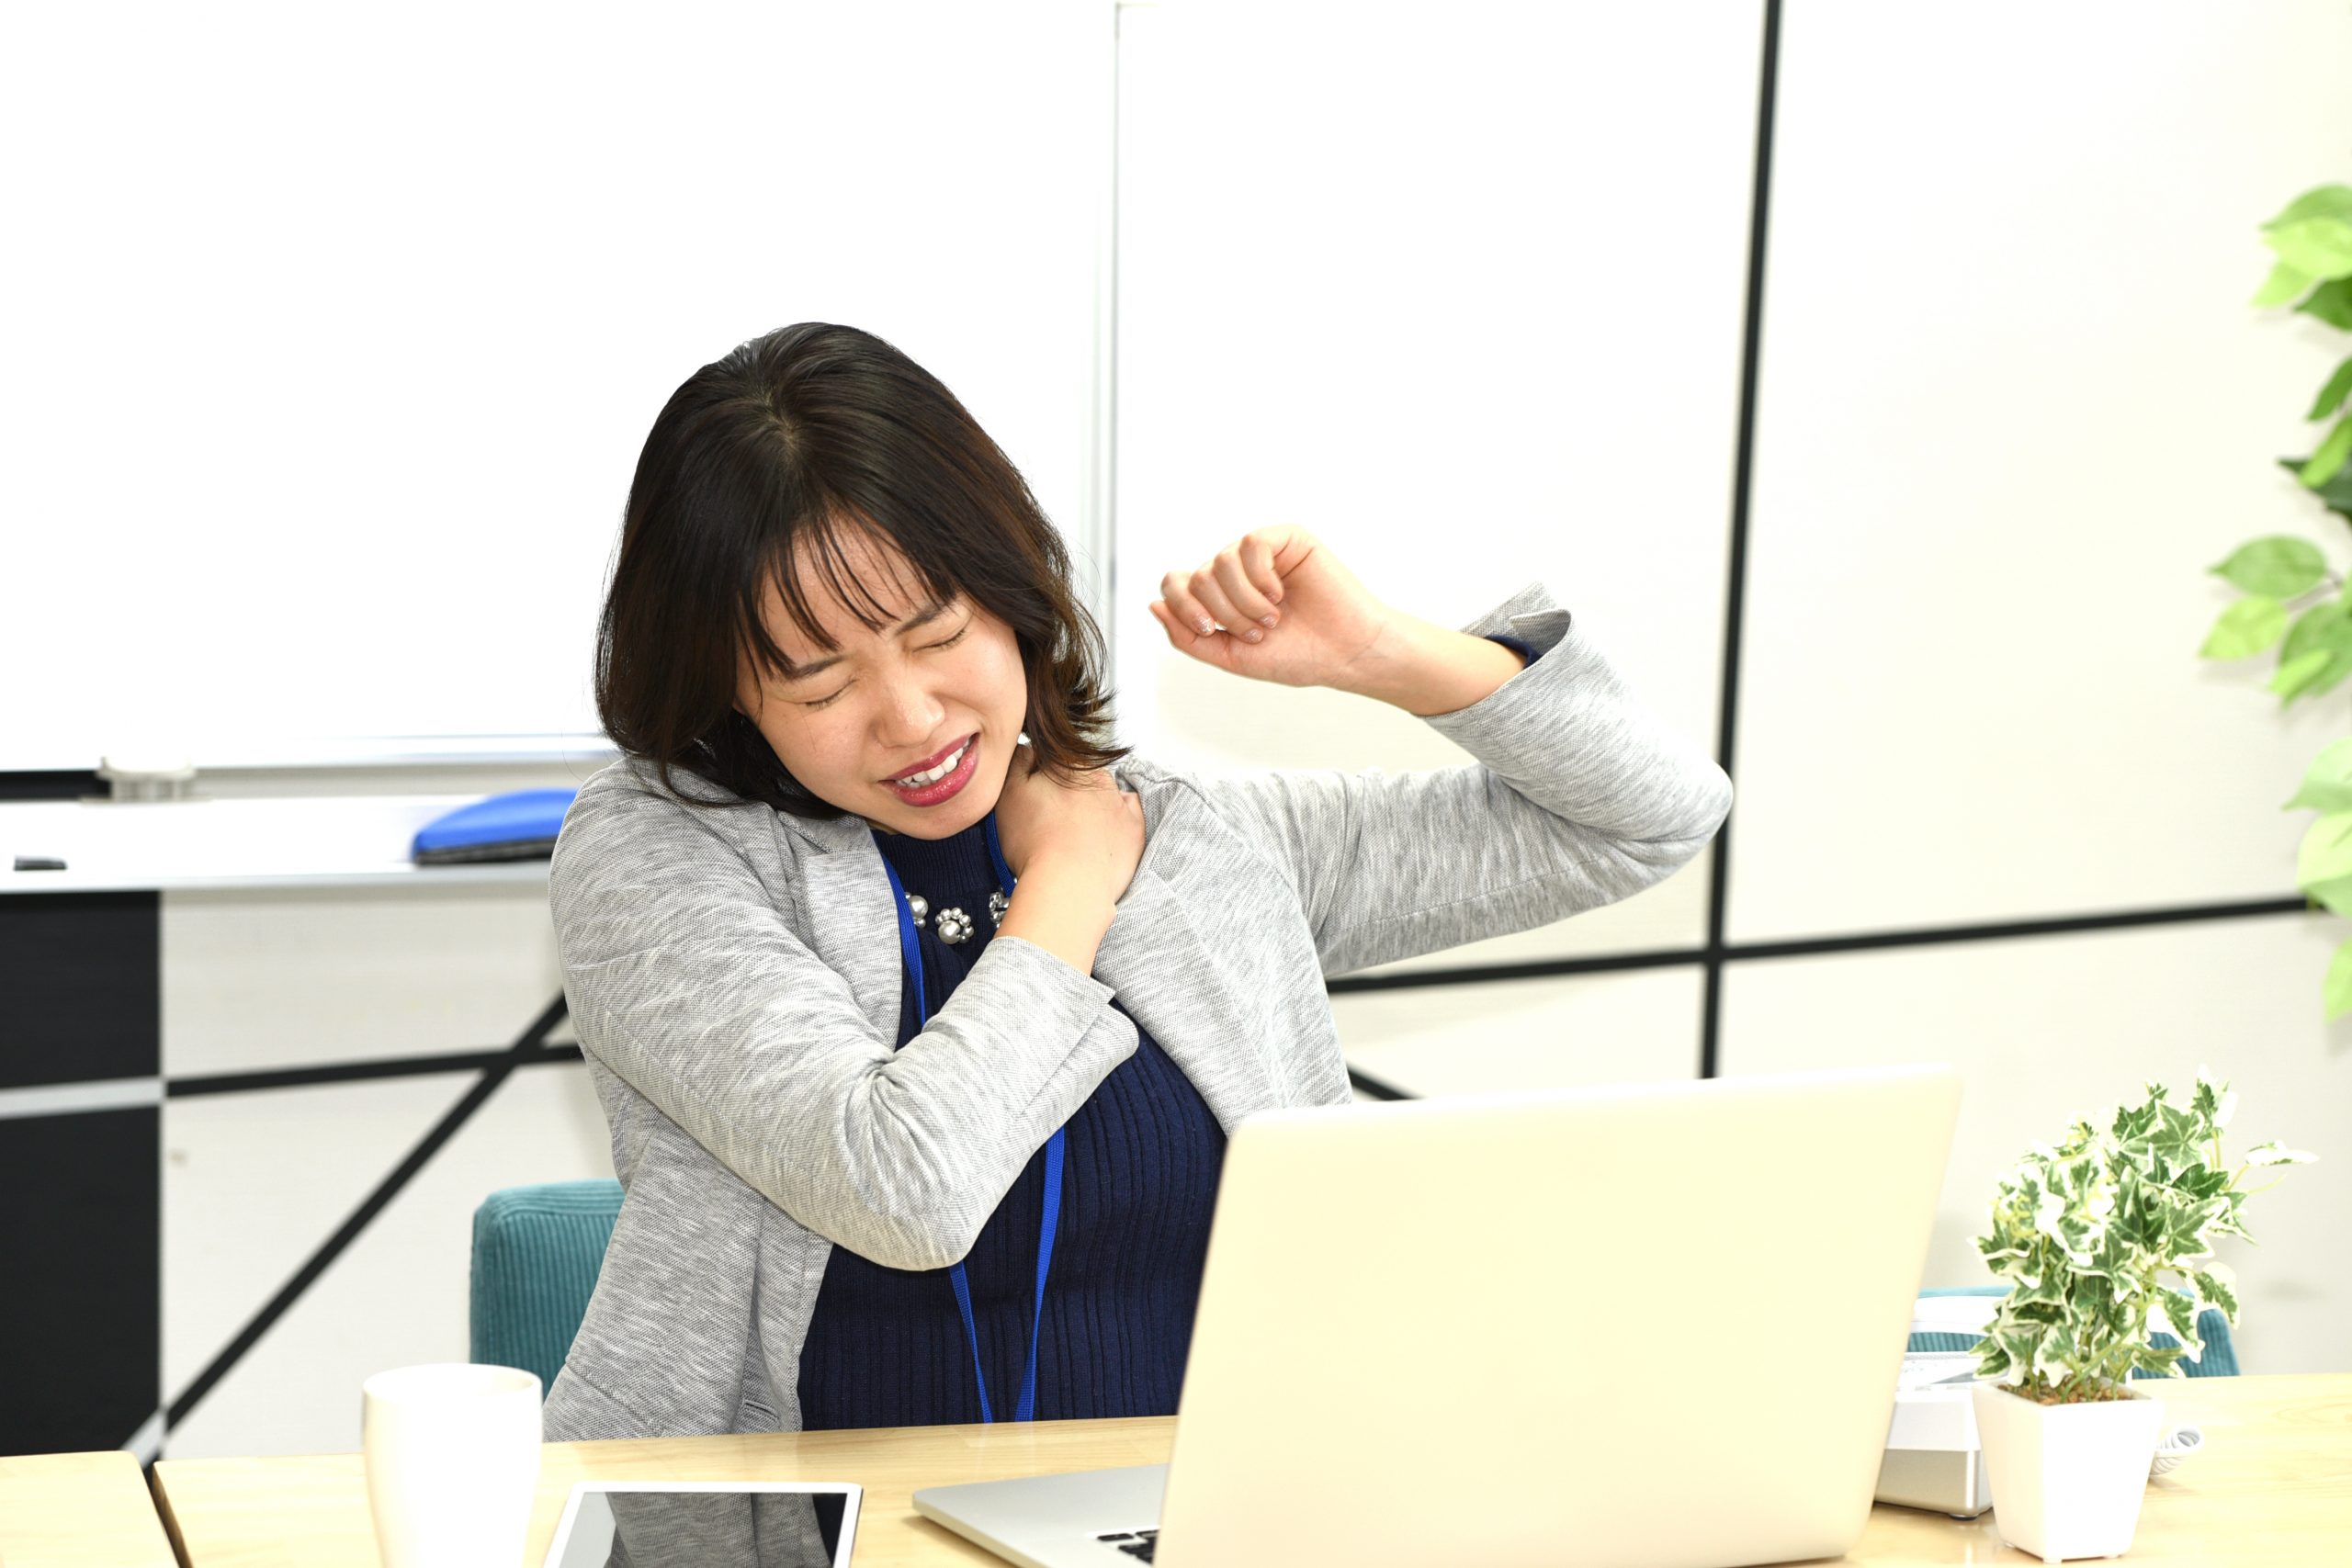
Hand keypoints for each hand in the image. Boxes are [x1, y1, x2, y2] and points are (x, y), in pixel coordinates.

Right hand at [991, 744, 1145, 905]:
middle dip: (1063, 794)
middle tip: (1046, 823)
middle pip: (1077, 779)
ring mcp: (1120, 803)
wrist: (1068, 885)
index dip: (1035, 781)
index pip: (1049, 759)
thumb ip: (1018, 759)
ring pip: (1101, 796)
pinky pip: (1126, 815)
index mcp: (1068, 763)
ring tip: (1069, 837)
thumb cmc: (1036, 843)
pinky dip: (1115, 822)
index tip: (1029, 802)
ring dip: (1089, 807)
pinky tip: (1097, 836)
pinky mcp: (1134, 829)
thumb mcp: (1008, 790)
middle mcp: (1099, 777)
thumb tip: (1026, 747)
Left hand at [1147, 525, 1396, 690]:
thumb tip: (1153, 605)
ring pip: (1220, 562)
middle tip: (1258, 632)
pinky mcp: (1285, 538)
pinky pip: (1250, 545)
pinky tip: (1279, 593)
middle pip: (1196, 577)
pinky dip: (1260, 577)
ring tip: (1273, 618)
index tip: (1213, 632)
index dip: (1183, 608)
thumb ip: (1187, 637)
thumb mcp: (1231, 656)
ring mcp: (1259, 554)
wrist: (1345, 653)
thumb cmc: (1296, 656)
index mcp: (1219, 597)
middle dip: (1225, 613)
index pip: (1174, 585)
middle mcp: (1234, 572)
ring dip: (1244, 601)